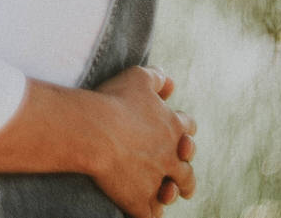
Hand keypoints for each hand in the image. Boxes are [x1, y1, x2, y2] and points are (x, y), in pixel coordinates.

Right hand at [91, 66, 196, 217]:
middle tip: (182, 179)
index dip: (183, 131)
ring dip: (171, 193)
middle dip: (185, 173)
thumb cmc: (114, 101)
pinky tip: (144, 208)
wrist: (93, 131)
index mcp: (173, 127)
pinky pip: (149, 213)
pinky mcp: (139, 200)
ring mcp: (156, 180)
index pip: (188, 128)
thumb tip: (169, 81)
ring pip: (172, 193)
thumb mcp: (137, 77)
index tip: (179, 133)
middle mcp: (170, 156)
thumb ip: (157, 77)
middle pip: (186, 169)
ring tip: (169, 193)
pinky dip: (149, 211)